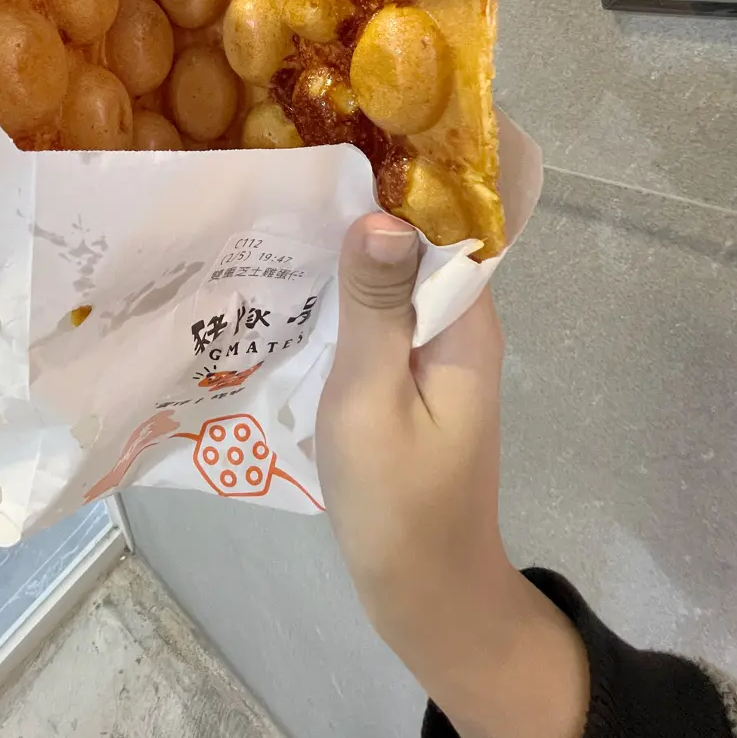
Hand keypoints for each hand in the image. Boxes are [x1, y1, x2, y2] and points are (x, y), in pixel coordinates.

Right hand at [316, 213, 588, 737]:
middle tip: (281, 177)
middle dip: (358, 208)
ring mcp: (437, 354)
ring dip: (344, 255)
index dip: (395, 178)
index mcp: (465, 321)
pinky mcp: (413, 380)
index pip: (442, 221)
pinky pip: (382, 319)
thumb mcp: (372, 398)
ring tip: (272, 218)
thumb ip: (375, 307)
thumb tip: (379, 212)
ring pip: (393, 280)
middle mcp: (460, 325)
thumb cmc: (399, 501)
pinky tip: (290, 289)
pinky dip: (342, 300)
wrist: (426, 597)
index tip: (333, 140)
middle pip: (415, 244)